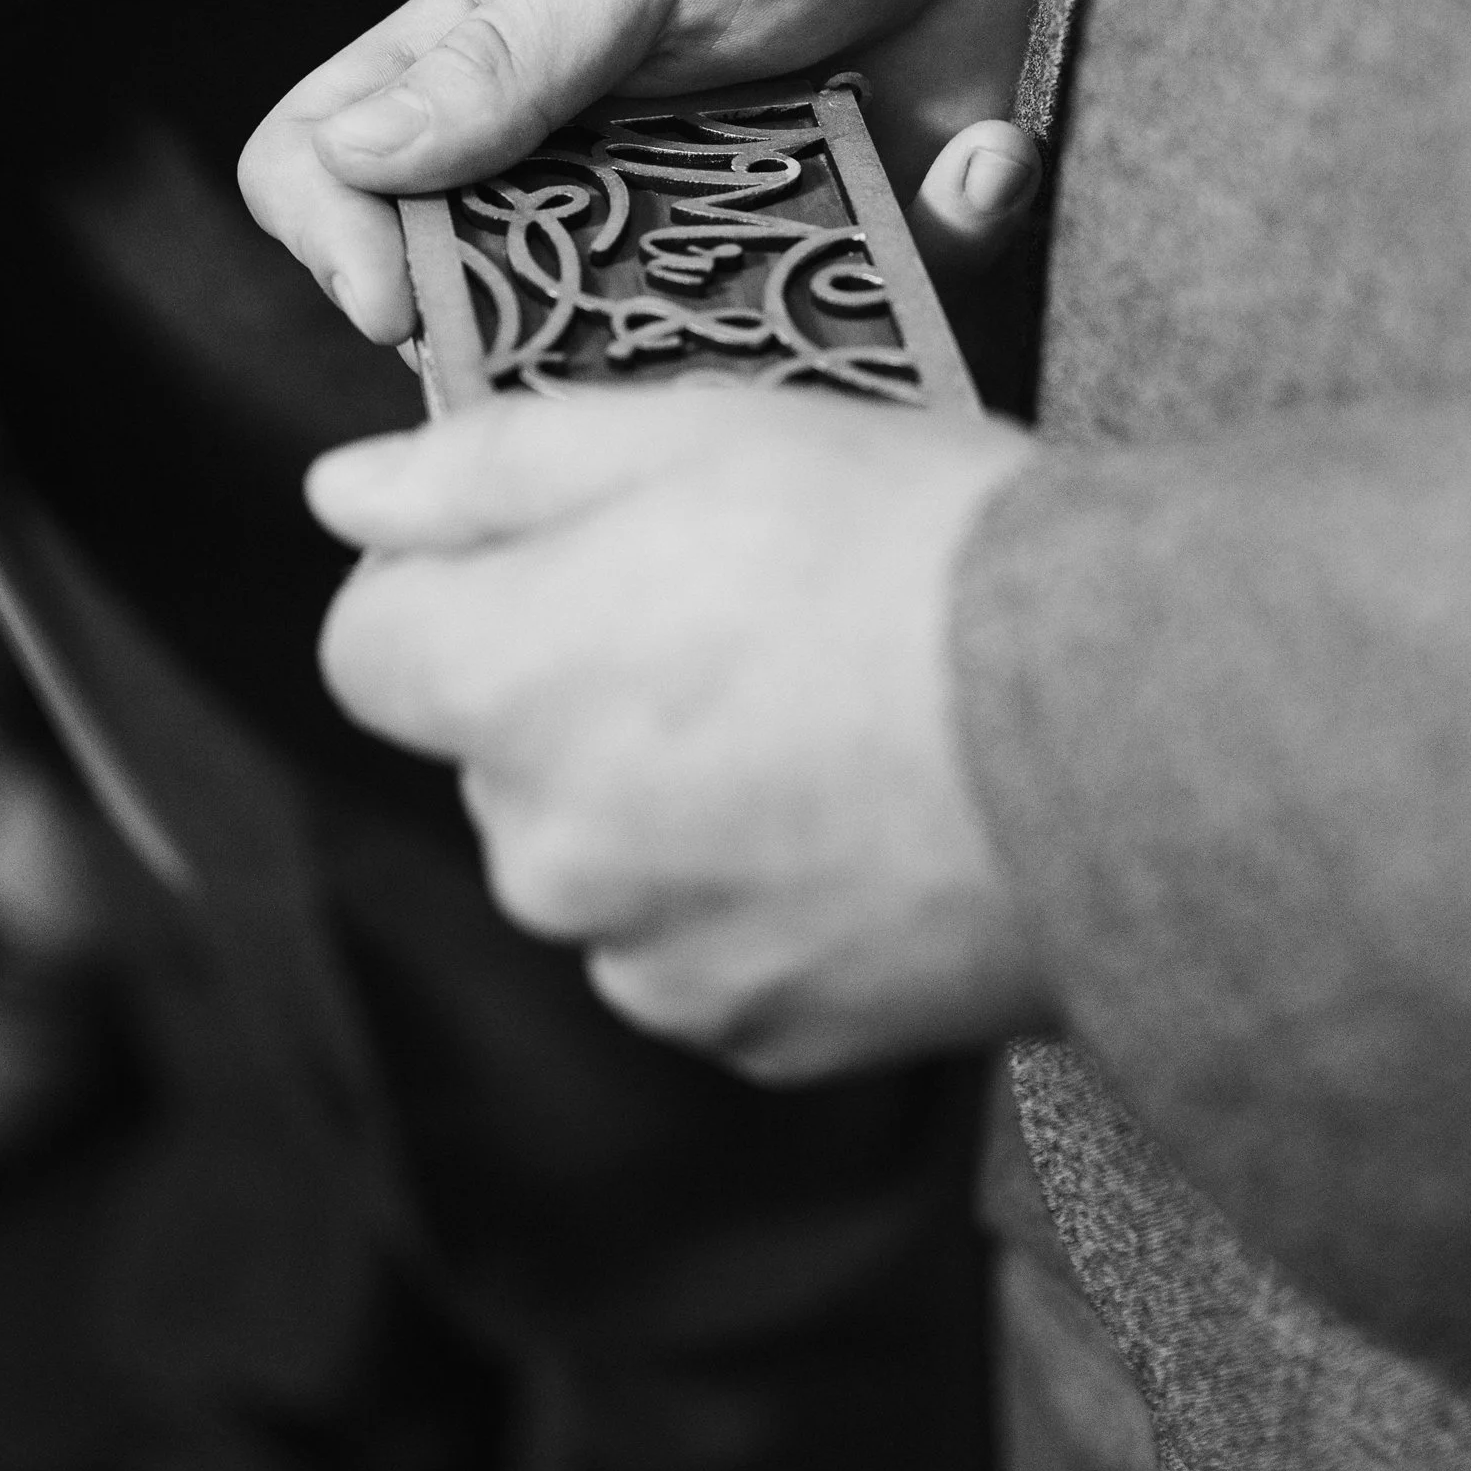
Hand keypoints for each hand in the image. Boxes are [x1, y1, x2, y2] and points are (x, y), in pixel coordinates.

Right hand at [240, 0, 1040, 344]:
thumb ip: (508, 49)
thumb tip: (355, 158)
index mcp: (484, 66)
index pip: (324, 163)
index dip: (332, 243)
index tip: (401, 307)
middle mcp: (566, 166)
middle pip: (472, 307)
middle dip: (542, 350)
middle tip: (636, 329)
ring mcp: (691, 224)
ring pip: (655, 362)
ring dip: (751, 329)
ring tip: (837, 238)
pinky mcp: (823, 251)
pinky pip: (854, 317)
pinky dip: (938, 236)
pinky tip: (979, 162)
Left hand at [306, 385, 1053, 1080]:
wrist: (1129, 727)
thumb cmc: (908, 547)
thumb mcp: (689, 434)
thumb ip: (485, 465)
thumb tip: (341, 492)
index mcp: (504, 687)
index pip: (369, 646)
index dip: (448, 579)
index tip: (561, 548)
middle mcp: (546, 852)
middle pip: (498, 753)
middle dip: (575, 683)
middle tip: (741, 611)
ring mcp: (654, 961)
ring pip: (602, 858)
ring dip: (665, 794)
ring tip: (825, 715)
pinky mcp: (763, 1036)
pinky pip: (705, 949)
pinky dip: (753, 891)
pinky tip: (865, 813)